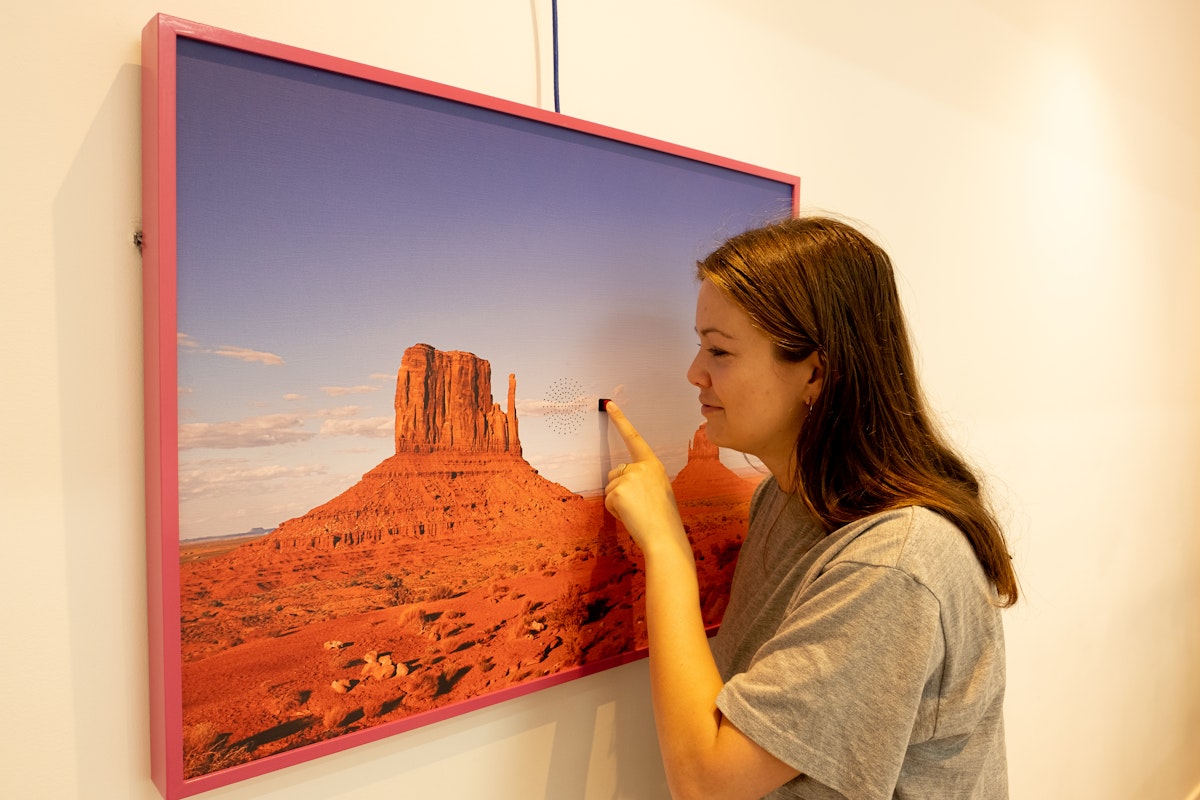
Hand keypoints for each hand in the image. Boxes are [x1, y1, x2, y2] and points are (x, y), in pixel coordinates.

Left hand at [603, 402, 686, 555]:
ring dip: (618, 502)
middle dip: (620, 489)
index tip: (609, 404)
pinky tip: (631, 516)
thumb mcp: (659, 490)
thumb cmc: (664, 519)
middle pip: (615, 473)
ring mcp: (628, 477)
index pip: (634, 438)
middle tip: (640, 506)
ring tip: (637, 512)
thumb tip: (623, 482)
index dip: (621, 420)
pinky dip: (615, 511)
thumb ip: (643, 479)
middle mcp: (640, 466)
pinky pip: (608, 501)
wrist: (665, 536)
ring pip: (610, 488)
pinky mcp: (617, 491)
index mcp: (653, 464)